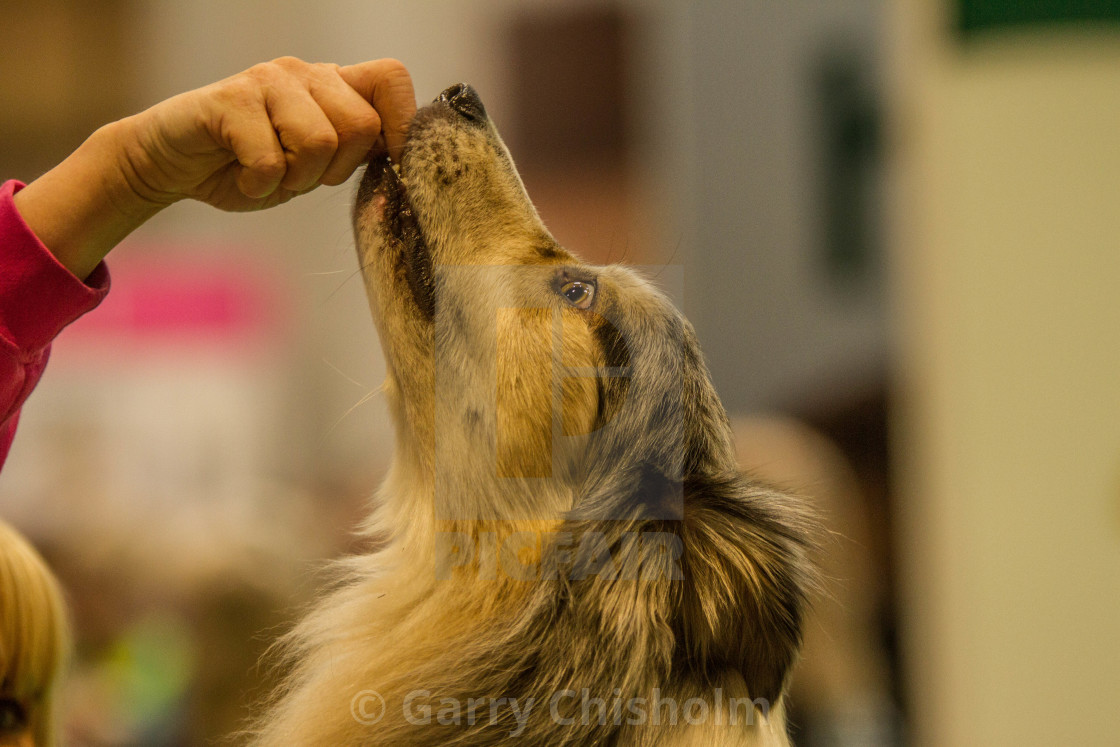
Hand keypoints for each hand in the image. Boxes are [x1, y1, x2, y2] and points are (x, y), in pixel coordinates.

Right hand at [118, 57, 415, 211]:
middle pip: (360, 125)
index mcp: (335, 85)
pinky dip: (258, 185)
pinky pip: (269, 159)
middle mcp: (306, 73)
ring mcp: (268, 80)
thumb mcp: (315, 168)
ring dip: (294, 178)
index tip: (383, 163)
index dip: (401, 124)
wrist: (174, 166)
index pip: (392, 79)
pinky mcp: (231, 99)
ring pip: (319, 142)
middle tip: (299, 174)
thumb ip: (355, 159)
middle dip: (335, 170)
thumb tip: (403, 171)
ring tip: (270, 173)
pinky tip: (242, 176)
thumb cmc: (251, 167)